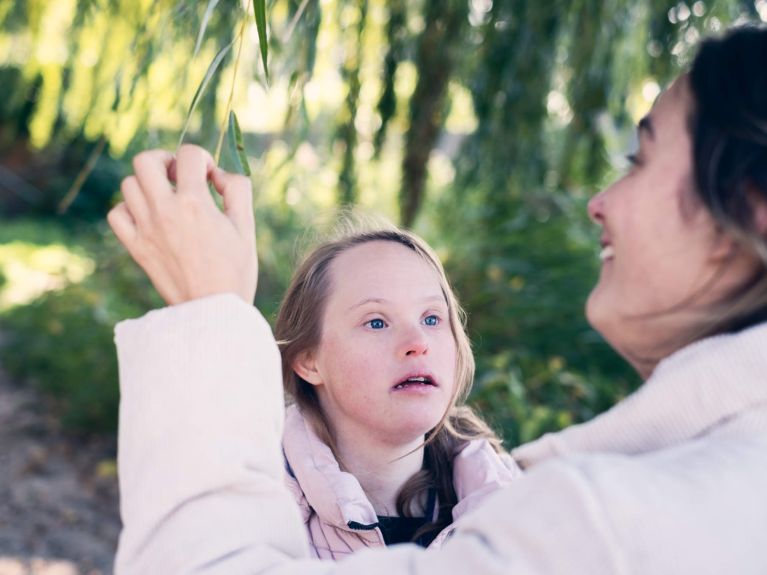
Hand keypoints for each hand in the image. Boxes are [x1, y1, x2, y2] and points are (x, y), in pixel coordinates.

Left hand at [107, 145, 256, 305]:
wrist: (214, 311)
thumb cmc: (235, 270)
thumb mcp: (246, 226)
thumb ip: (237, 189)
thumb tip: (218, 174)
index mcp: (195, 203)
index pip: (189, 155)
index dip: (202, 158)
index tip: (209, 176)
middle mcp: (164, 211)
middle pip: (146, 160)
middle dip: (165, 160)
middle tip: (180, 176)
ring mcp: (145, 229)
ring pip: (129, 185)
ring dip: (148, 184)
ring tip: (167, 197)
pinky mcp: (136, 247)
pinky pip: (117, 214)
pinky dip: (130, 209)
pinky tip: (150, 217)